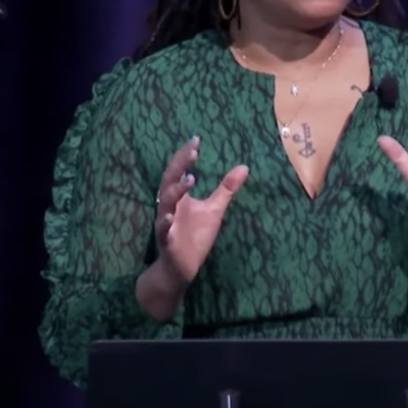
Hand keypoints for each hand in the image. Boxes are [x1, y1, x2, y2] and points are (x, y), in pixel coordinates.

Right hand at [155, 137, 248, 286]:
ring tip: (190, 179)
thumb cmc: (194, 236)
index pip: (179, 171)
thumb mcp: (214, 209)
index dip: (185, 156)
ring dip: (176, 191)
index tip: (196, 139)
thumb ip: (226, 188)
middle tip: (192, 152)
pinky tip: (169, 217)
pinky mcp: (166, 242)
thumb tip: (244, 167)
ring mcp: (166, 223)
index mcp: (179, 197)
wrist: (180, 268)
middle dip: (179, 166)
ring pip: (165, 204)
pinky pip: (163, 231)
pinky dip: (164, 224)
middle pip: (169, 182)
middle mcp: (169, 206)